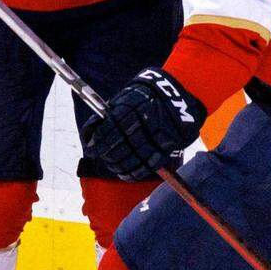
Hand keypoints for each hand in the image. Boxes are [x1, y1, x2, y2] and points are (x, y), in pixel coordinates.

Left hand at [81, 69, 206, 180]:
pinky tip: (125, 174)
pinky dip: (133, 173)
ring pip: (130, 159)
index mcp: (130, 108)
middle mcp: (142, 123)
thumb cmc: (147, 95)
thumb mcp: (127, 96)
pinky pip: (146, 166)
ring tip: (113, 166)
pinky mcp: (166, 148)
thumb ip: (110, 114)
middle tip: (102, 157)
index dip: (96, 143)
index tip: (91, 148)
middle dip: (106, 155)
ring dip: (117, 166)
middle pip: (117, 148)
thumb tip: (91, 133)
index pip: (107, 132)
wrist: (179, 96)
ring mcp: (155, 137)